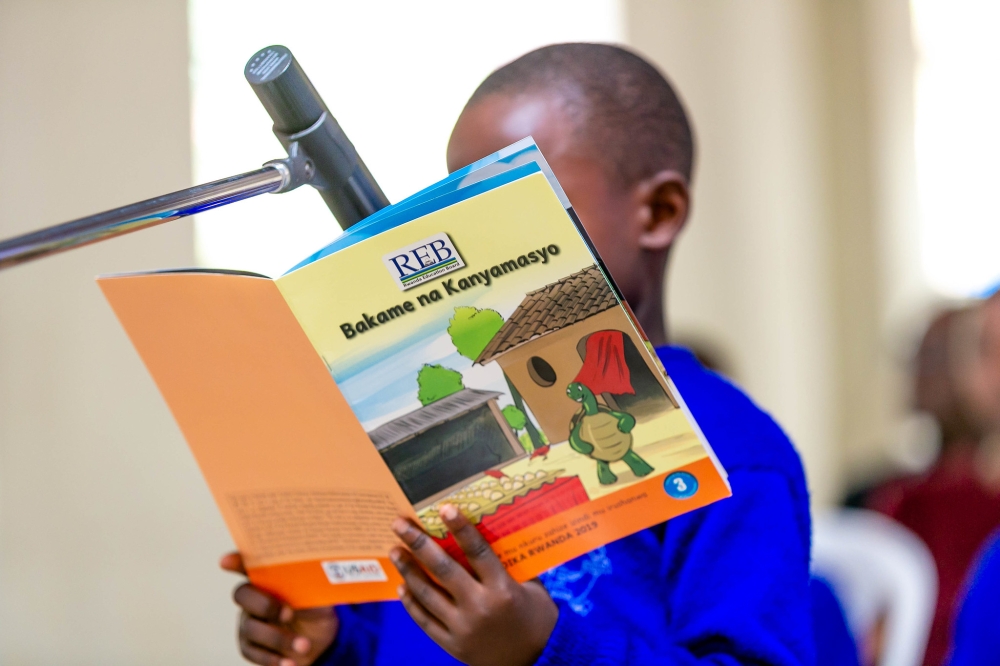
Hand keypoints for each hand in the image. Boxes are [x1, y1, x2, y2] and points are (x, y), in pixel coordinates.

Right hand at [221, 552, 338, 665]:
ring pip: (251, 628)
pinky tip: (290, 663)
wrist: (321, 641)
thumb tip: (305, 591)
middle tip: (289, 614)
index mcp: (269, 579)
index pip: (250, 565)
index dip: (237, 561)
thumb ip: (310, 590)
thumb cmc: (316, 611)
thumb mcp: (320, 597)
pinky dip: (274, 659)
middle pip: (243, 595)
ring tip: (304, 645)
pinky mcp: (250, 647)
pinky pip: (254, 652)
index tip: (227, 561)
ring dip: (279, 638)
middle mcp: (254, 597)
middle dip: (264, 604)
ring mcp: (249, 622)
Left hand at [390, 505, 558, 665]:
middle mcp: (479, 607)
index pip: (477, 551)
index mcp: (502, 589)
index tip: (443, 508)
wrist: (538, 661)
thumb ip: (511, 565)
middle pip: (443, 569)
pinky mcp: (452, 644)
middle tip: (399, 525)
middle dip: (418, 544)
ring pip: (427, 594)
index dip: (460, 528)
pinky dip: (411, 603)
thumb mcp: (532, 588)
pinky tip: (402, 586)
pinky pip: (425, 620)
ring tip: (395, 551)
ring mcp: (462, 627)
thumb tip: (489, 535)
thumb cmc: (537, 619)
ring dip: (408, 570)